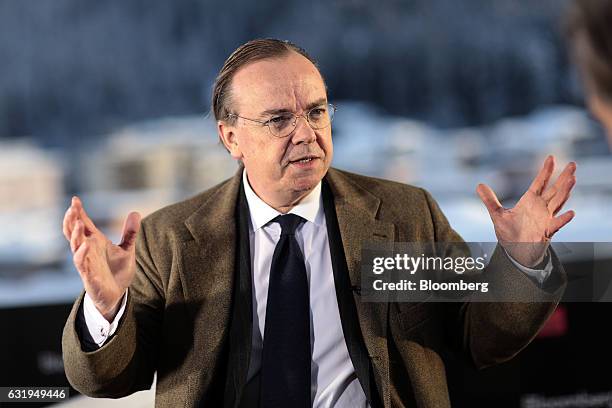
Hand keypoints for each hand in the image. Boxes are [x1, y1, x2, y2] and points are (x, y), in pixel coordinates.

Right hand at [62, 196, 140, 320]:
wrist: (117, 295)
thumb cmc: (118, 271)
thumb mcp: (127, 250)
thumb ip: (130, 233)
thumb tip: (136, 212)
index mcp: (95, 242)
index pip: (83, 224)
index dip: (78, 212)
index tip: (75, 199)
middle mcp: (88, 250)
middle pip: (73, 232)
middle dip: (71, 220)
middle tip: (72, 207)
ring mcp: (86, 262)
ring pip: (75, 246)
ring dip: (76, 234)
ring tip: (79, 222)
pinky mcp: (88, 275)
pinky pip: (82, 264)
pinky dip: (82, 255)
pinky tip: (85, 246)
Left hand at [477, 155, 575, 266]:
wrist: (516, 251)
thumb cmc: (510, 232)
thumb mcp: (497, 215)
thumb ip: (490, 200)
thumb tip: (479, 185)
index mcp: (530, 201)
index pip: (540, 182)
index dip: (545, 171)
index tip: (550, 157)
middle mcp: (541, 207)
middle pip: (555, 189)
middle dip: (564, 177)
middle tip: (573, 164)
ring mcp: (546, 219)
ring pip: (558, 203)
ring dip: (565, 192)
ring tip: (573, 179)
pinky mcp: (547, 232)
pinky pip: (556, 225)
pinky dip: (563, 219)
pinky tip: (571, 213)